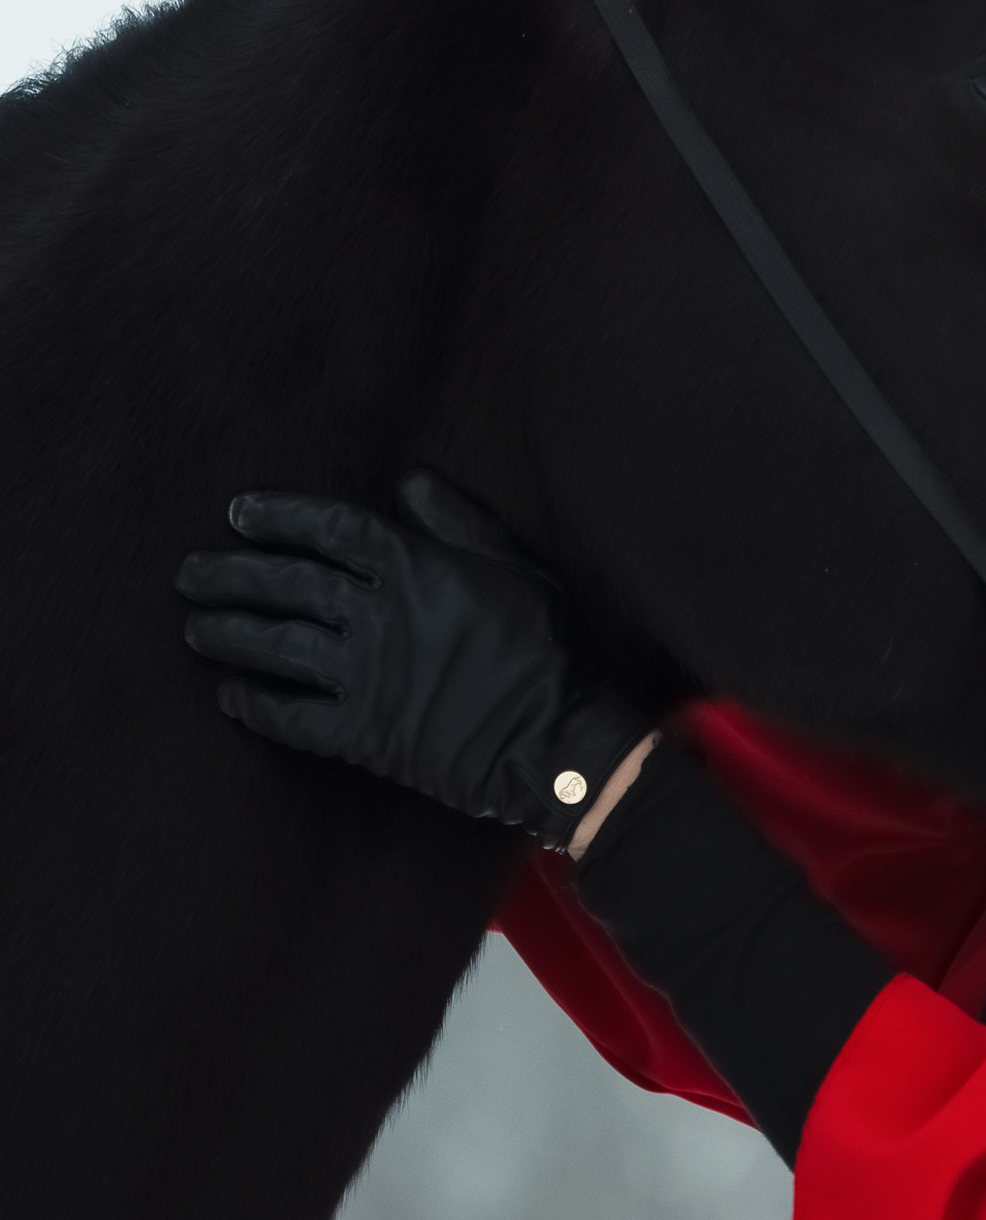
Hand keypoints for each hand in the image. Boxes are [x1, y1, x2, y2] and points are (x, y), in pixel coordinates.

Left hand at [177, 471, 652, 850]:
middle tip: (189, 573)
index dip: (278, 517)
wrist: (561, 739)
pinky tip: (231, 697)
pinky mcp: (365, 734)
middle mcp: (377, 617)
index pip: (329, 529)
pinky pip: (294, 718)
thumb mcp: (516, 566)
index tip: (238, 514)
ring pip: (277, 646)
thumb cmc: (549, 647)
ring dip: (229, 635)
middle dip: (230, 575)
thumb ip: (459, 522)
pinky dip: (258, 707)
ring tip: (195, 629)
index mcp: (414, 567)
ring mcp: (366, 677)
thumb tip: (410, 480)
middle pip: (285, 584)